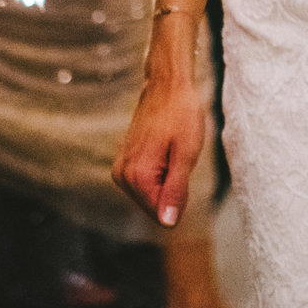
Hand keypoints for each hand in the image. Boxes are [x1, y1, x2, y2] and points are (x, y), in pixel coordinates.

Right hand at [114, 40, 210, 226]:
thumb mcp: (186, 154)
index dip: (179, 197)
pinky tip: (163, 148)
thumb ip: (176, 190)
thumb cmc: (181, 114)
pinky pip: (146, 182)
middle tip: (178, 157)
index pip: (161, 214)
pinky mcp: (124, 161)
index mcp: (136, 176)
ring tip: (171, 151)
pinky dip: (159, 171)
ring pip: (150, 195)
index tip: (182, 167)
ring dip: (166, 179)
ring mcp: (120, 168)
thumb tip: (168, 223)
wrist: (167, 85)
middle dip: (171, 188)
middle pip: (154, 206)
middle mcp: (121, 175)